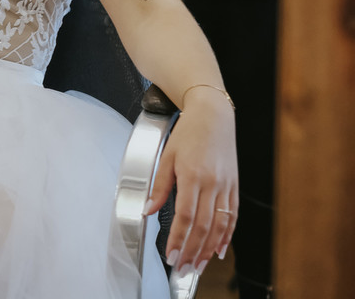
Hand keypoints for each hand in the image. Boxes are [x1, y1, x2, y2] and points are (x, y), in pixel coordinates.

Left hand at [145, 91, 238, 276]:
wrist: (214, 115)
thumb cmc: (188, 132)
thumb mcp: (166, 156)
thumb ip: (159, 186)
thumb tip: (147, 210)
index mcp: (193, 176)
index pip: (184, 217)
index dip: (179, 239)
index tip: (171, 255)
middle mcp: (213, 184)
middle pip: (203, 226)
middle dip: (193, 251)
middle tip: (184, 268)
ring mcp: (226, 186)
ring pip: (220, 226)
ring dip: (209, 249)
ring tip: (199, 265)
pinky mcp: (234, 186)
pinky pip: (232, 216)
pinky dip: (227, 235)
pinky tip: (220, 248)